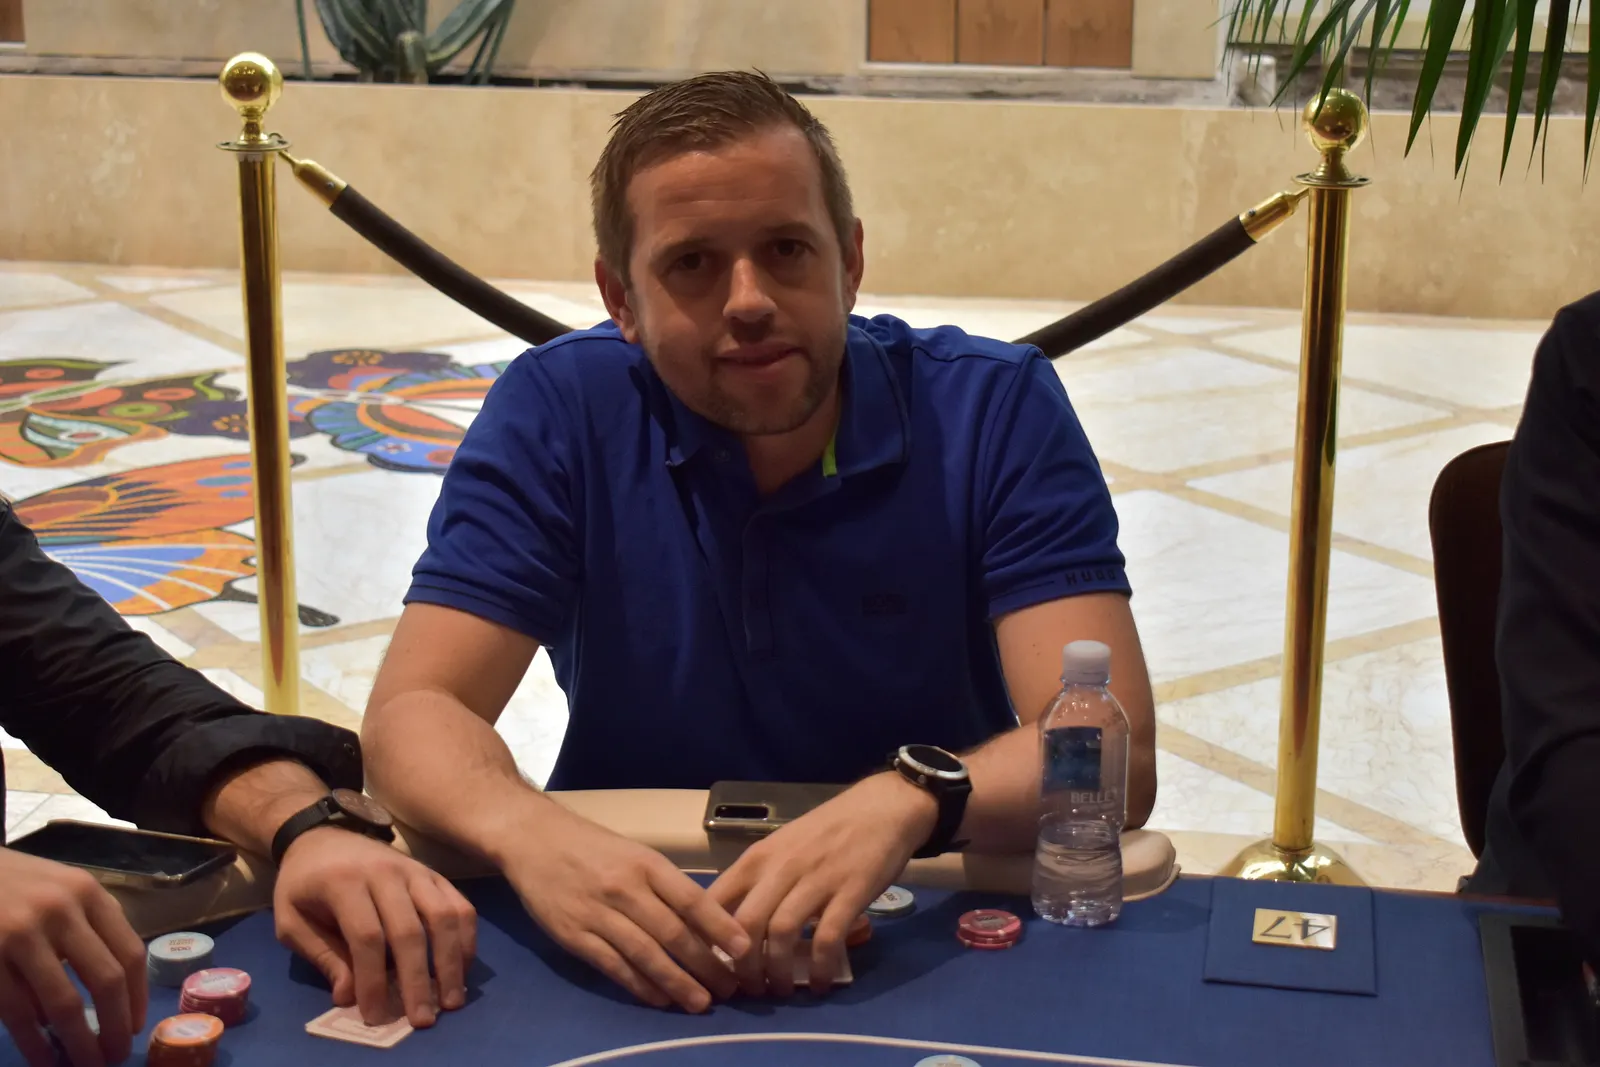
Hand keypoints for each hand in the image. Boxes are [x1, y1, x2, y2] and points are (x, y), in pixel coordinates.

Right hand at [0, 847, 145, 1066]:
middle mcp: (62, 910)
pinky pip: (19, 1011)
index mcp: (88, 894)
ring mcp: (22, 934)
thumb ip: (92, 926)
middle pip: (106, 980)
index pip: (129, 952)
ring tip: (84, 1065)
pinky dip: (35, 1042)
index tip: (135, 1027)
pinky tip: (45, 1058)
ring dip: (78, 1044)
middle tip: (114, 1056)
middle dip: (114, 1027)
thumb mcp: (64, 890)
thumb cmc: (17, 885)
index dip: (137, 997)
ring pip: (63, 1003)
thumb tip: (117, 990)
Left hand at [272, 828, 475, 1028]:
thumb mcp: (292, 921)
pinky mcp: (433, 873)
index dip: (374, 979)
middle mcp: (385, 873)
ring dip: (451, 961)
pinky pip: (459, 904)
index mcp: (343, 882)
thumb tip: (349, 995)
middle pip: (409, 930)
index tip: (375, 1015)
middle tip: (422, 1018)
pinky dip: (466, 937)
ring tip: (451, 998)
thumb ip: (322, 956)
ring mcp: (415, 870)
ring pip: (443, 916)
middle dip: (417, 980)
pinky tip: (462, 965)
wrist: (323, 836)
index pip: (366, 936)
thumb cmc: (304, 884)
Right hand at [500, 805, 749, 1012]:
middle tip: (728, 988)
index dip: (719, 926)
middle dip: (704, 964)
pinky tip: (659, 999)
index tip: (744, 948)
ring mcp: (598, 913)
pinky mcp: (574, 935)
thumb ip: (666, 885)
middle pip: (672, 933)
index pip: (690, 898)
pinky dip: (639, 985)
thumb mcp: (635, 853)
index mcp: (646, 863)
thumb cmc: (593, 846)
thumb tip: (705, 923)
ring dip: (676, 982)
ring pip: (645, 954)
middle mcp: (625, 888)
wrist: (533, 839)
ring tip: (700, 1002)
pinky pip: (613, 966)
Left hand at [707, 773, 936, 996]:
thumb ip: (758, 880)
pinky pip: (827, 939)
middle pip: (746, 925)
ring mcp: (816, 880)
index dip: (707, 939)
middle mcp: (781, 868)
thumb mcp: (781, 847)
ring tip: (782, 989)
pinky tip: (819, 982)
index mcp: (758, 858)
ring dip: (778, 971)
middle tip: (750, 988)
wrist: (881, 807)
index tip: (712, 965)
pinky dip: (820, 967)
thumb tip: (733, 924)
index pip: (715, 900)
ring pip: (782, 935)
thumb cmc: (827, 830)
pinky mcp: (851, 892)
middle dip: (743, 967)